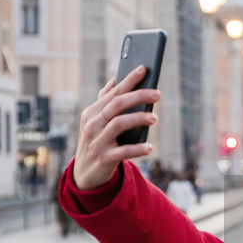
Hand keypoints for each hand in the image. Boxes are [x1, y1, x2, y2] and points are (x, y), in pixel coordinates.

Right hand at [72, 67, 159, 189]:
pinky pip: (124, 151)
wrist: (85, 173)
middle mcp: (93, 124)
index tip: (144, 69)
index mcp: (92, 112)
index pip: (113, 92)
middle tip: (158, 94)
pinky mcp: (105, 158)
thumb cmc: (96, 141)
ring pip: (119, 124)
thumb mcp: (95, 121)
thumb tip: (115, 79)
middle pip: (117, 105)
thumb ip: (104, 101)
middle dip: (138, 96)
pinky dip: (138, 148)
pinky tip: (150, 147)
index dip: (129, 80)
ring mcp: (98, 141)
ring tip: (154, 117)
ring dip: (139, 119)